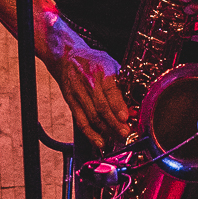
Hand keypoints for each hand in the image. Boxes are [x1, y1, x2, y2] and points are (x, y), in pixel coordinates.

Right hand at [44, 26, 130, 147]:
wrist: (66, 57)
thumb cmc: (92, 61)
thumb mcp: (111, 65)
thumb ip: (121, 84)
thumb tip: (132, 106)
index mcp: (101, 71)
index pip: (110, 90)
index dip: (117, 106)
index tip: (125, 117)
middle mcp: (88, 83)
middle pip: (101, 107)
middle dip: (114, 123)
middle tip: (125, 133)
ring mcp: (78, 94)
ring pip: (92, 116)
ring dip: (105, 130)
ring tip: (116, 139)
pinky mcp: (71, 103)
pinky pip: (81, 121)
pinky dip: (90, 133)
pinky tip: (99, 141)